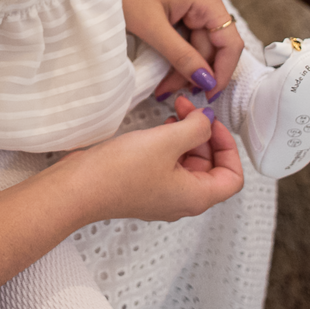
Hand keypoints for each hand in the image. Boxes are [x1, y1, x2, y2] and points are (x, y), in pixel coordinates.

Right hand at [61, 96, 242, 222]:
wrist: (76, 188)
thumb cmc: (119, 173)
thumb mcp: (166, 141)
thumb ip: (196, 128)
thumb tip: (208, 121)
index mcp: (196, 197)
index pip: (232, 177)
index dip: (228, 147)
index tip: (213, 123)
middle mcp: (181, 200)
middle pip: (210, 167)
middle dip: (204, 135)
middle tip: (189, 108)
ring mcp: (161, 194)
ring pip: (187, 163)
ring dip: (186, 136)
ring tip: (174, 113)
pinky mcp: (142, 185)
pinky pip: (167, 164)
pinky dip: (168, 144)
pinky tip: (157, 127)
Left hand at [121, 0, 244, 99]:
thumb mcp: (153, 28)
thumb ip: (182, 56)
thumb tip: (206, 81)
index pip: (230, 42)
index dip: (222, 72)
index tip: (209, 94)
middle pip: (213, 46)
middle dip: (194, 72)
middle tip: (170, 91)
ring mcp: (198, 0)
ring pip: (200, 45)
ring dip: (184, 67)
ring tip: (164, 86)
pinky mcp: (186, 6)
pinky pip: (190, 37)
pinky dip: (179, 55)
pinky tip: (166, 71)